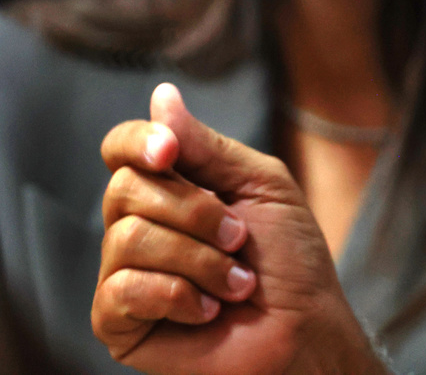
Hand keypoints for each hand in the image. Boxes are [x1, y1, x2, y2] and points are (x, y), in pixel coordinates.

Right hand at [92, 83, 387, 374]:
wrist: (306, 328)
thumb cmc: (290, 258)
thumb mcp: (259, 184)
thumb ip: (207, 145)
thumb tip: (160, 96)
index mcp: (169, 187)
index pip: (121, 148)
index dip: (136, 142)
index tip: (168, 151)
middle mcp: (138, 224)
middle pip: (124, 188)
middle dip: (195, 211)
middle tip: (240, 238)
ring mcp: (125, 274)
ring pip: (126, 238)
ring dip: (198, 259)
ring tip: (236, 283)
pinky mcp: (119, 323)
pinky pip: (121, 291)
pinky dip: (177, 295)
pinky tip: (208, 311)